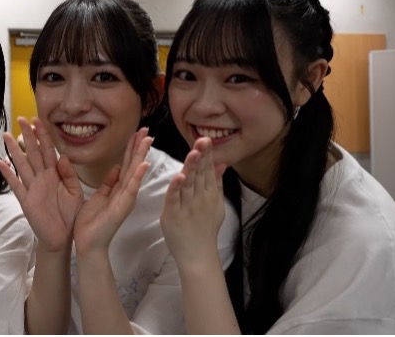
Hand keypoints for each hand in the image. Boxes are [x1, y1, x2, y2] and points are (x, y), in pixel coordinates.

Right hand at [0, 117, 82, 251]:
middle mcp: (42, 178)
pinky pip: (16, 185)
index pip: (48, 151)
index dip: (43, 136)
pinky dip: (7, 174)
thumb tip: (63, 157)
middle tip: (21, 119)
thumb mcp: (76, 193)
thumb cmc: (71, 215)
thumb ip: (70, 175)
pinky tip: (0, 163)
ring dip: (14, 150)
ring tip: (7, 136)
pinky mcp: (26, 200)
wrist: (64, 238)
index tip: (38, 121)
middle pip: (33, 153)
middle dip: (28, 136)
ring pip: (22, 165)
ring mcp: (32, 188)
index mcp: (55, 175)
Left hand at [73, 128, 151, 254]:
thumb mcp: (99, 196)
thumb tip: (115, 167)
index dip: (132, 147)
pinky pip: (130, 189)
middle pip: (133, 165)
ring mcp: (125, 200)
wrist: (88, 243)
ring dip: (141, 156)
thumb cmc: (91, 222)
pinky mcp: (121, 208)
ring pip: (134, 173)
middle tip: (147, 129)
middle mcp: (125, 193)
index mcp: (118, 189)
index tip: (138, 131)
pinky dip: (137, 176)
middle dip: (139, 147)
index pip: (126, 163)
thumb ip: (108, 182)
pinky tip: (143, 164)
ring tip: (148, 140)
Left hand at [160, 138, 226, 268]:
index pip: (207, 170)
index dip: (206, 155)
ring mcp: (187, 207)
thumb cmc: (205, 229)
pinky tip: (178, 177)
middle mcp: (199, 199)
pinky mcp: (173, 215)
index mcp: (208, 195)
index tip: (206, 139)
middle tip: (202, 140)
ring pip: (188, 184)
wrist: (198, 255)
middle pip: (200, 174)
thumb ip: (216, 184)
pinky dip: (176, 188)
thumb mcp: (216, 205)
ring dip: (190, 168)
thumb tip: (221, 164)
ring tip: (193, 153)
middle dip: (201, 156)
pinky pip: (174, 199)